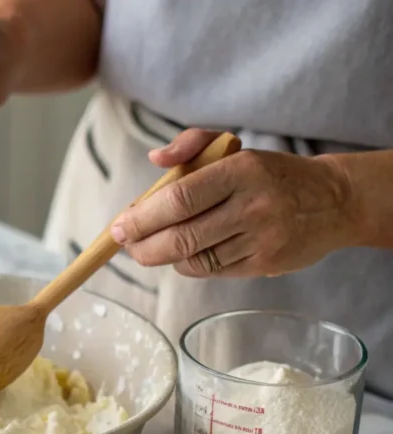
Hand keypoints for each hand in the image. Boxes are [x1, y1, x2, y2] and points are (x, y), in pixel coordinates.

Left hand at [110, 129, 360, 277]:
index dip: (142, 218)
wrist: (333, 200)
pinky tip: (182, 254)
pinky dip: (189, 265)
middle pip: (182, 236)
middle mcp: (252, 205)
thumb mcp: (233, 147)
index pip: (179, 199)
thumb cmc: (269, 173)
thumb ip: (192, 143)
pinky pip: (213, 271)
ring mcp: (260, 238)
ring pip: (194, 259)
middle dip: (143, 246)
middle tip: (125, 245)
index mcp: (240, 170)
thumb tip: (155, 159)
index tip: (120, 225)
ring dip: (162, 257)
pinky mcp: (265, 263)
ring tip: (148, 249)